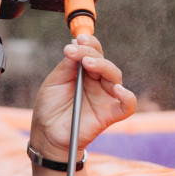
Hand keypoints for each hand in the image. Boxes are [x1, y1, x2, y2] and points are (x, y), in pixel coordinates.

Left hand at [29, 34, 135, 159]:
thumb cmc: (50, 108)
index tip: (76, 40)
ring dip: (103, 66)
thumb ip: (67, 66)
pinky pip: (128, 105)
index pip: (93, 52)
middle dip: (91, 52)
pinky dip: (127, 97)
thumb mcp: (54, 82)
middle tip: (76, 51)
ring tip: (87, 63)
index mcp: (85, 72)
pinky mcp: (110, 115)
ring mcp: (105, 97)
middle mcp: (98, 82)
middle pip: (104, 62)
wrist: (47, 135)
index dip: (88, 43)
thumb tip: (76, 44)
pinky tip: (117, 90)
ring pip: (115, 77)